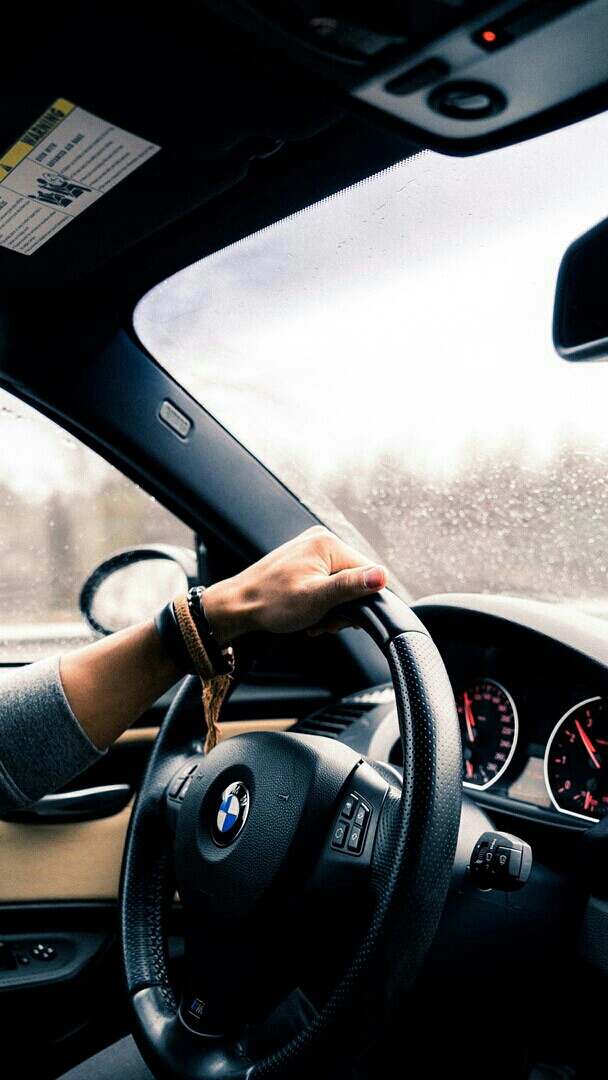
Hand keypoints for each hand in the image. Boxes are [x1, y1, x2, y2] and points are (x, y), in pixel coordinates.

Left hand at [202, 526, 388, 642]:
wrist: (237, 606)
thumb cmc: (270, 603)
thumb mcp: (316, 599)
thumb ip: (350, 586)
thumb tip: (382, 577)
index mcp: (327, 543)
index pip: (367, 573)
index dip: (362, 601)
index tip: (343, 620)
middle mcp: (320, 540)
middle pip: (354, 579)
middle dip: (343, 607)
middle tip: (324, 623)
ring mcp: (310, 550)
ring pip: (340, 584)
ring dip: (332, 607)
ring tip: (313, 621)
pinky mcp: (303, 561)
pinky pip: (325, 582)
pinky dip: (321, 601)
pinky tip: (308, 613)